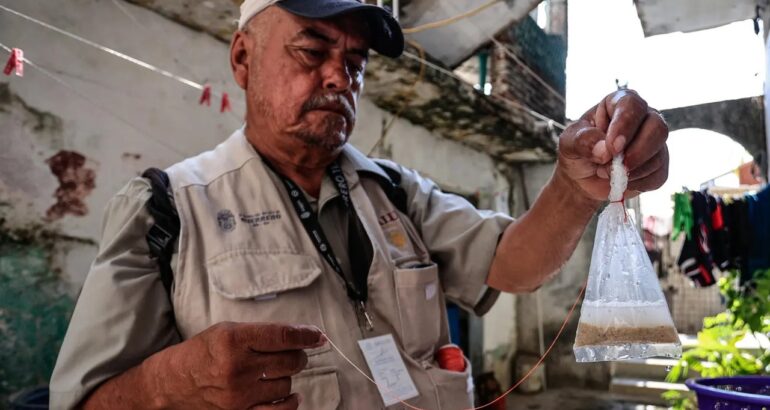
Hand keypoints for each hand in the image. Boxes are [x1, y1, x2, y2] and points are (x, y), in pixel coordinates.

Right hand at [152, 322, 324, 408]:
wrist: (173, 382)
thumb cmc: (203, 352)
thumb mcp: (228, 331)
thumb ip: (263, 333)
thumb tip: (301, 335)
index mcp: (234, 340)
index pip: (283, 336)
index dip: (306, 335)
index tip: (317, 335)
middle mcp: (238, 367)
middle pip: (290, 361)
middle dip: (298, 355)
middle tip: (293, 353)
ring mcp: (239, 394)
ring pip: (286, 384)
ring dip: (286, 377)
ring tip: (273, 372)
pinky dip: (290, 402)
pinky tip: (290, 395)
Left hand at [557, 90, 668, 202]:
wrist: (582, 177)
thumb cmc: (578, 151)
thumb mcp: (569, 143)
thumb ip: (583, 141)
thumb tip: (605, 150)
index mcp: (619, 103)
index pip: (632, 105)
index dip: (625, 125)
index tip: (612, 147)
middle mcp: (643, 118)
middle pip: (658, 127)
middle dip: (637, 151)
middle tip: (618, 166)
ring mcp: (654, 141)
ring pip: (659, 154)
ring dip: (632, 171)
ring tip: (606, 173)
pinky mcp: (659, 165)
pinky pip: (658, 175)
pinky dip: (637, 183)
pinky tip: (620, 182)